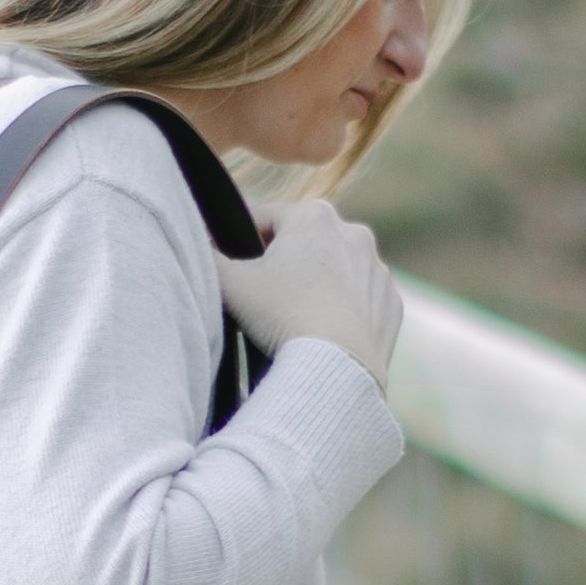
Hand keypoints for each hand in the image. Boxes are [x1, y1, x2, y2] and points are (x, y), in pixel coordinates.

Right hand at [219, 201, 402, 388]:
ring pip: (333, 272)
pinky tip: (321, 335)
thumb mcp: (228, 283)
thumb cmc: (280, 317)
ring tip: (289, 320)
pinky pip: (359, 302)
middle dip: (279, 263)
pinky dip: (341, 313)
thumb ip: (205, 256)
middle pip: (301, 243)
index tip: (225, 263)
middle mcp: (353, 233)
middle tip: (256, 297)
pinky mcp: (392, 305)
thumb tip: (193, 244)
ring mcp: (378, 270)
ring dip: (312, 287)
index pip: (262, 217)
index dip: (236, 239)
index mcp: (313, 215)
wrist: (336, 369)